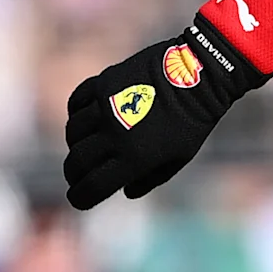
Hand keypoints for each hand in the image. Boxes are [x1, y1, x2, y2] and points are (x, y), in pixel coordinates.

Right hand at [62, 16, 253, 207]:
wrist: (199, 73)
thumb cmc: (192, 121)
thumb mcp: (179, 157)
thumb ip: (150, 179)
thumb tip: (125, 191)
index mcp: (136, 157)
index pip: (93, 186)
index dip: (80, 198)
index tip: (78, 199)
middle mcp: (116, 133)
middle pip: (77, 162)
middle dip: (73, 174)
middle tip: (76, 177)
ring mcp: (107, 105)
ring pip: (73, 132)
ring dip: (75, 144)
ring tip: (84, 147)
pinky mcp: (104, 82)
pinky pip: (76, 103)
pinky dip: (76, 115)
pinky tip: (84, 120)